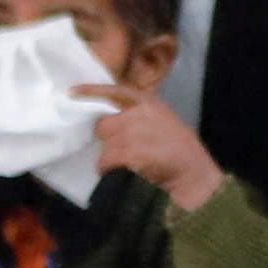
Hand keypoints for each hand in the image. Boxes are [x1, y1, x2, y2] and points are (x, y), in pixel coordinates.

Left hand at [84, 83, 221, 214]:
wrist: (195, 175)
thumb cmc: (183, 152)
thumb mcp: (165, 122)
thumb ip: (141, 117)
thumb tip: (114, 121)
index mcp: (150, 104)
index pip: (116, 92)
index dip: (92, 91)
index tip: (71, 92)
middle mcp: (139, 114)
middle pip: (104, 124)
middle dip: (108, 138)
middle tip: (120, 150)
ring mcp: (133, 133)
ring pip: (105, 146)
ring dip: (110, 158)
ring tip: (127, 166)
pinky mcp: (129, 153)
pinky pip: (105, 161)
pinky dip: (109, 170)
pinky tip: (123, 173)